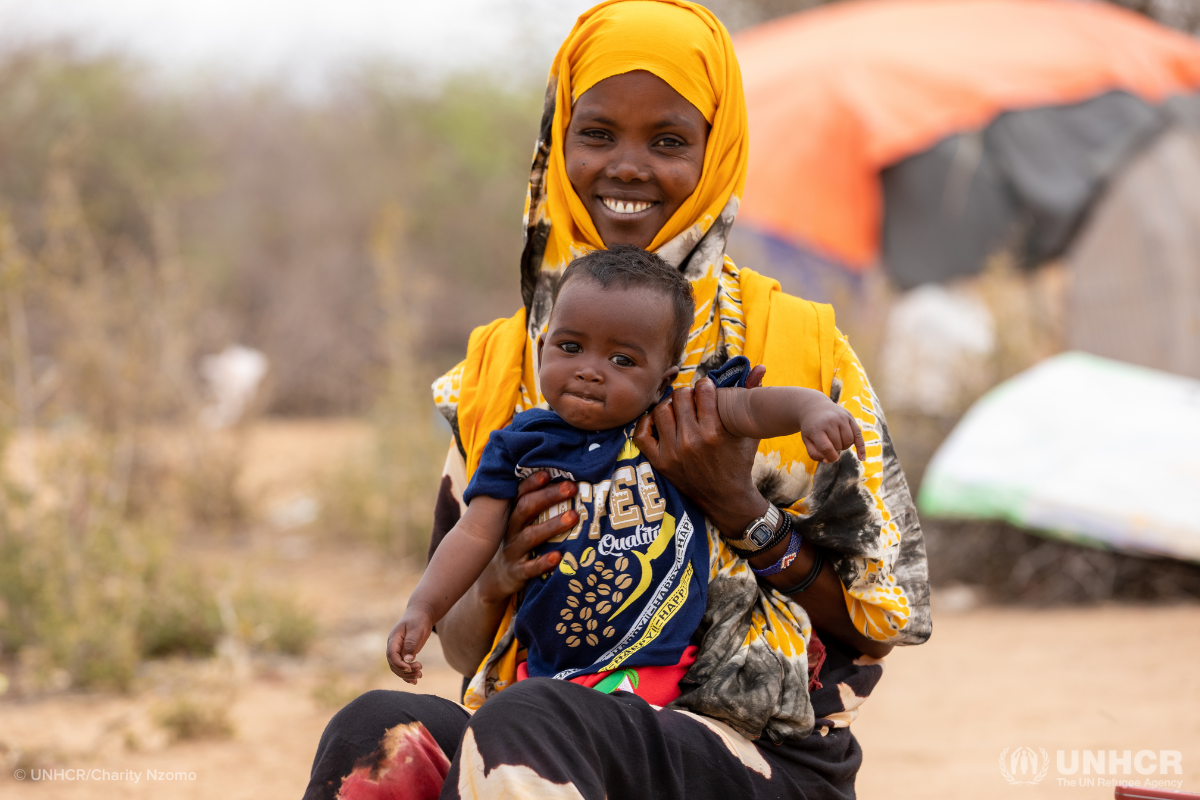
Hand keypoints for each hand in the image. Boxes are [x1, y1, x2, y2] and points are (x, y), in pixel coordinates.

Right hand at [387, 605, 433, 683]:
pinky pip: (403, 668)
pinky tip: (415, 681)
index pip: (391, 655)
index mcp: (394, 640)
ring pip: (398, 668)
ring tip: (420, 676)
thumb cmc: (418, 620)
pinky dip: (408, 676)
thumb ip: (411, 643)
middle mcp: (394, 647)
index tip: (410, 668)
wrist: (421, 615)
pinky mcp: (405, 655)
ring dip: (407, 675)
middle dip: (405, 671)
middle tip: (419, 672)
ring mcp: (398, 652)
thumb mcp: (416, 629)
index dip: (399, 664)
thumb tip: (408, 660)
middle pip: (394, 664)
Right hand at [435, 471, 580, 675]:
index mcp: (511, 514)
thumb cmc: (516, 541)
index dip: (532, 482)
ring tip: (573, 517)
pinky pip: (530, 568)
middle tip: (570, 487)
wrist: (495, 578)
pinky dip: (543, 563)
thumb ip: (535, 504)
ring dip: (552, 525)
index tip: (548, 472)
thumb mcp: (519, 522)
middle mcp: (509, 529)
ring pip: (530, 536)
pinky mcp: (517, 572)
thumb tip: (565, 479)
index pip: (520, 492)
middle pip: (525, 509)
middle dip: (548, 496)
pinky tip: (558, 557)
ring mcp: (512, 551)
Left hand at [633, 365, 768, 536]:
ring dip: (669, 405)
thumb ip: (752, 396)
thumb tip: (760, 366)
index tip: (706, 389)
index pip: (702, 391)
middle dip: (687, 393)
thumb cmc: (740, 461)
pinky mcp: (661, 463)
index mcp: (714, 432)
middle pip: (679, 397)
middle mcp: (692, 441)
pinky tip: (659, 420)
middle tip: (690, 398)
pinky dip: (647, 423)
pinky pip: (643, 434)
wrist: (727, 498)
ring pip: (661, 411)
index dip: (705, 385)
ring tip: (677, 408)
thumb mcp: (749, 432)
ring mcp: (673, 453)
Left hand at [801, 403, 866, 463]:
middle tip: (829, 443)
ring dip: (844, 446)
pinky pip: (858, 435)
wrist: (815, 407)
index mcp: (816, 428)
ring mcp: (841, 418)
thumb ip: (814, 453)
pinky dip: (861, 447)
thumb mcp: (806, 440)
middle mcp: (830, 421)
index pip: (826, 448)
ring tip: (836, 441)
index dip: (830, 457)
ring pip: (849, 441)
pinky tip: (861, 458)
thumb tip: (828, 461)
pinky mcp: (849, 417)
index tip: (830, 459)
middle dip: (835, 449)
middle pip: (838, 445)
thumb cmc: (811, 427)